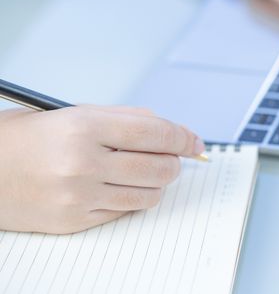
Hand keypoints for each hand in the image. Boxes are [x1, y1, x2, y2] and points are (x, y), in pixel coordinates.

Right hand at [0, 105, 204, 233]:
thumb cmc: (29, 138)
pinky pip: (125, 211)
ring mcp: (79, 195)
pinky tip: (122, 186)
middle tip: (171, 158)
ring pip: (149, 194)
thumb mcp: (76, 113)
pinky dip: (133, 198)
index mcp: (84, 126)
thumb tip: (172, 130)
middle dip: (175, 162)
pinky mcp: (74, 220)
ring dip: (158, 183)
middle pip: (160, 167)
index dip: (184, 138)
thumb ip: (127, 118)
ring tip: (146, 172)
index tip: (195, 143)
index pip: (156, 134)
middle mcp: (83, 162)